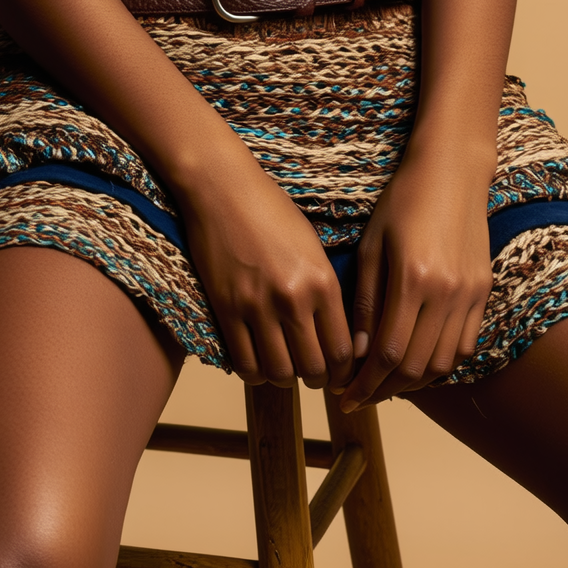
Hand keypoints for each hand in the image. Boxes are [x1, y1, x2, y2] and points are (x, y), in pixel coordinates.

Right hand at [175, 149, 354, 392]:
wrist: (223, 188)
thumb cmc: (272, 210)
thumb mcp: (314, 247)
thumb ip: (327, 292)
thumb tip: (340, 339)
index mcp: (322, 281)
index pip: (343, 351)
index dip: (344, 372)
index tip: (340, 373)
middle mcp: (293, 299)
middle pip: (313, 370)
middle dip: (317, 379)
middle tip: (313, 372)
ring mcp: (257, 307)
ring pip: (280, 374)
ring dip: (286, 378)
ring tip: (286, 366)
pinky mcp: (226, 310)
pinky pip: (245, 365)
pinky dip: (255, 374)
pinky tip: (259, 362)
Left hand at [339, 146, 492, 411]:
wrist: (452, 171)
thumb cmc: (403, 200)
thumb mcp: (372, 245)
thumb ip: (365, 301)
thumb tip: (356, 352)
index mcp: (413, 279)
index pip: (388, 354)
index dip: (366, 383)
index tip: (346, 397)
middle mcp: (447, 293)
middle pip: (417, 367)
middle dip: (385, 390)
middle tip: (362, 395)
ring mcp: (470, 294)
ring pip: (444, 363)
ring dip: (414, 382)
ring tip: (387, 383)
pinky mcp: (484, 292)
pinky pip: (465, 345)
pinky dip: (442, 363)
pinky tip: (419, 360)